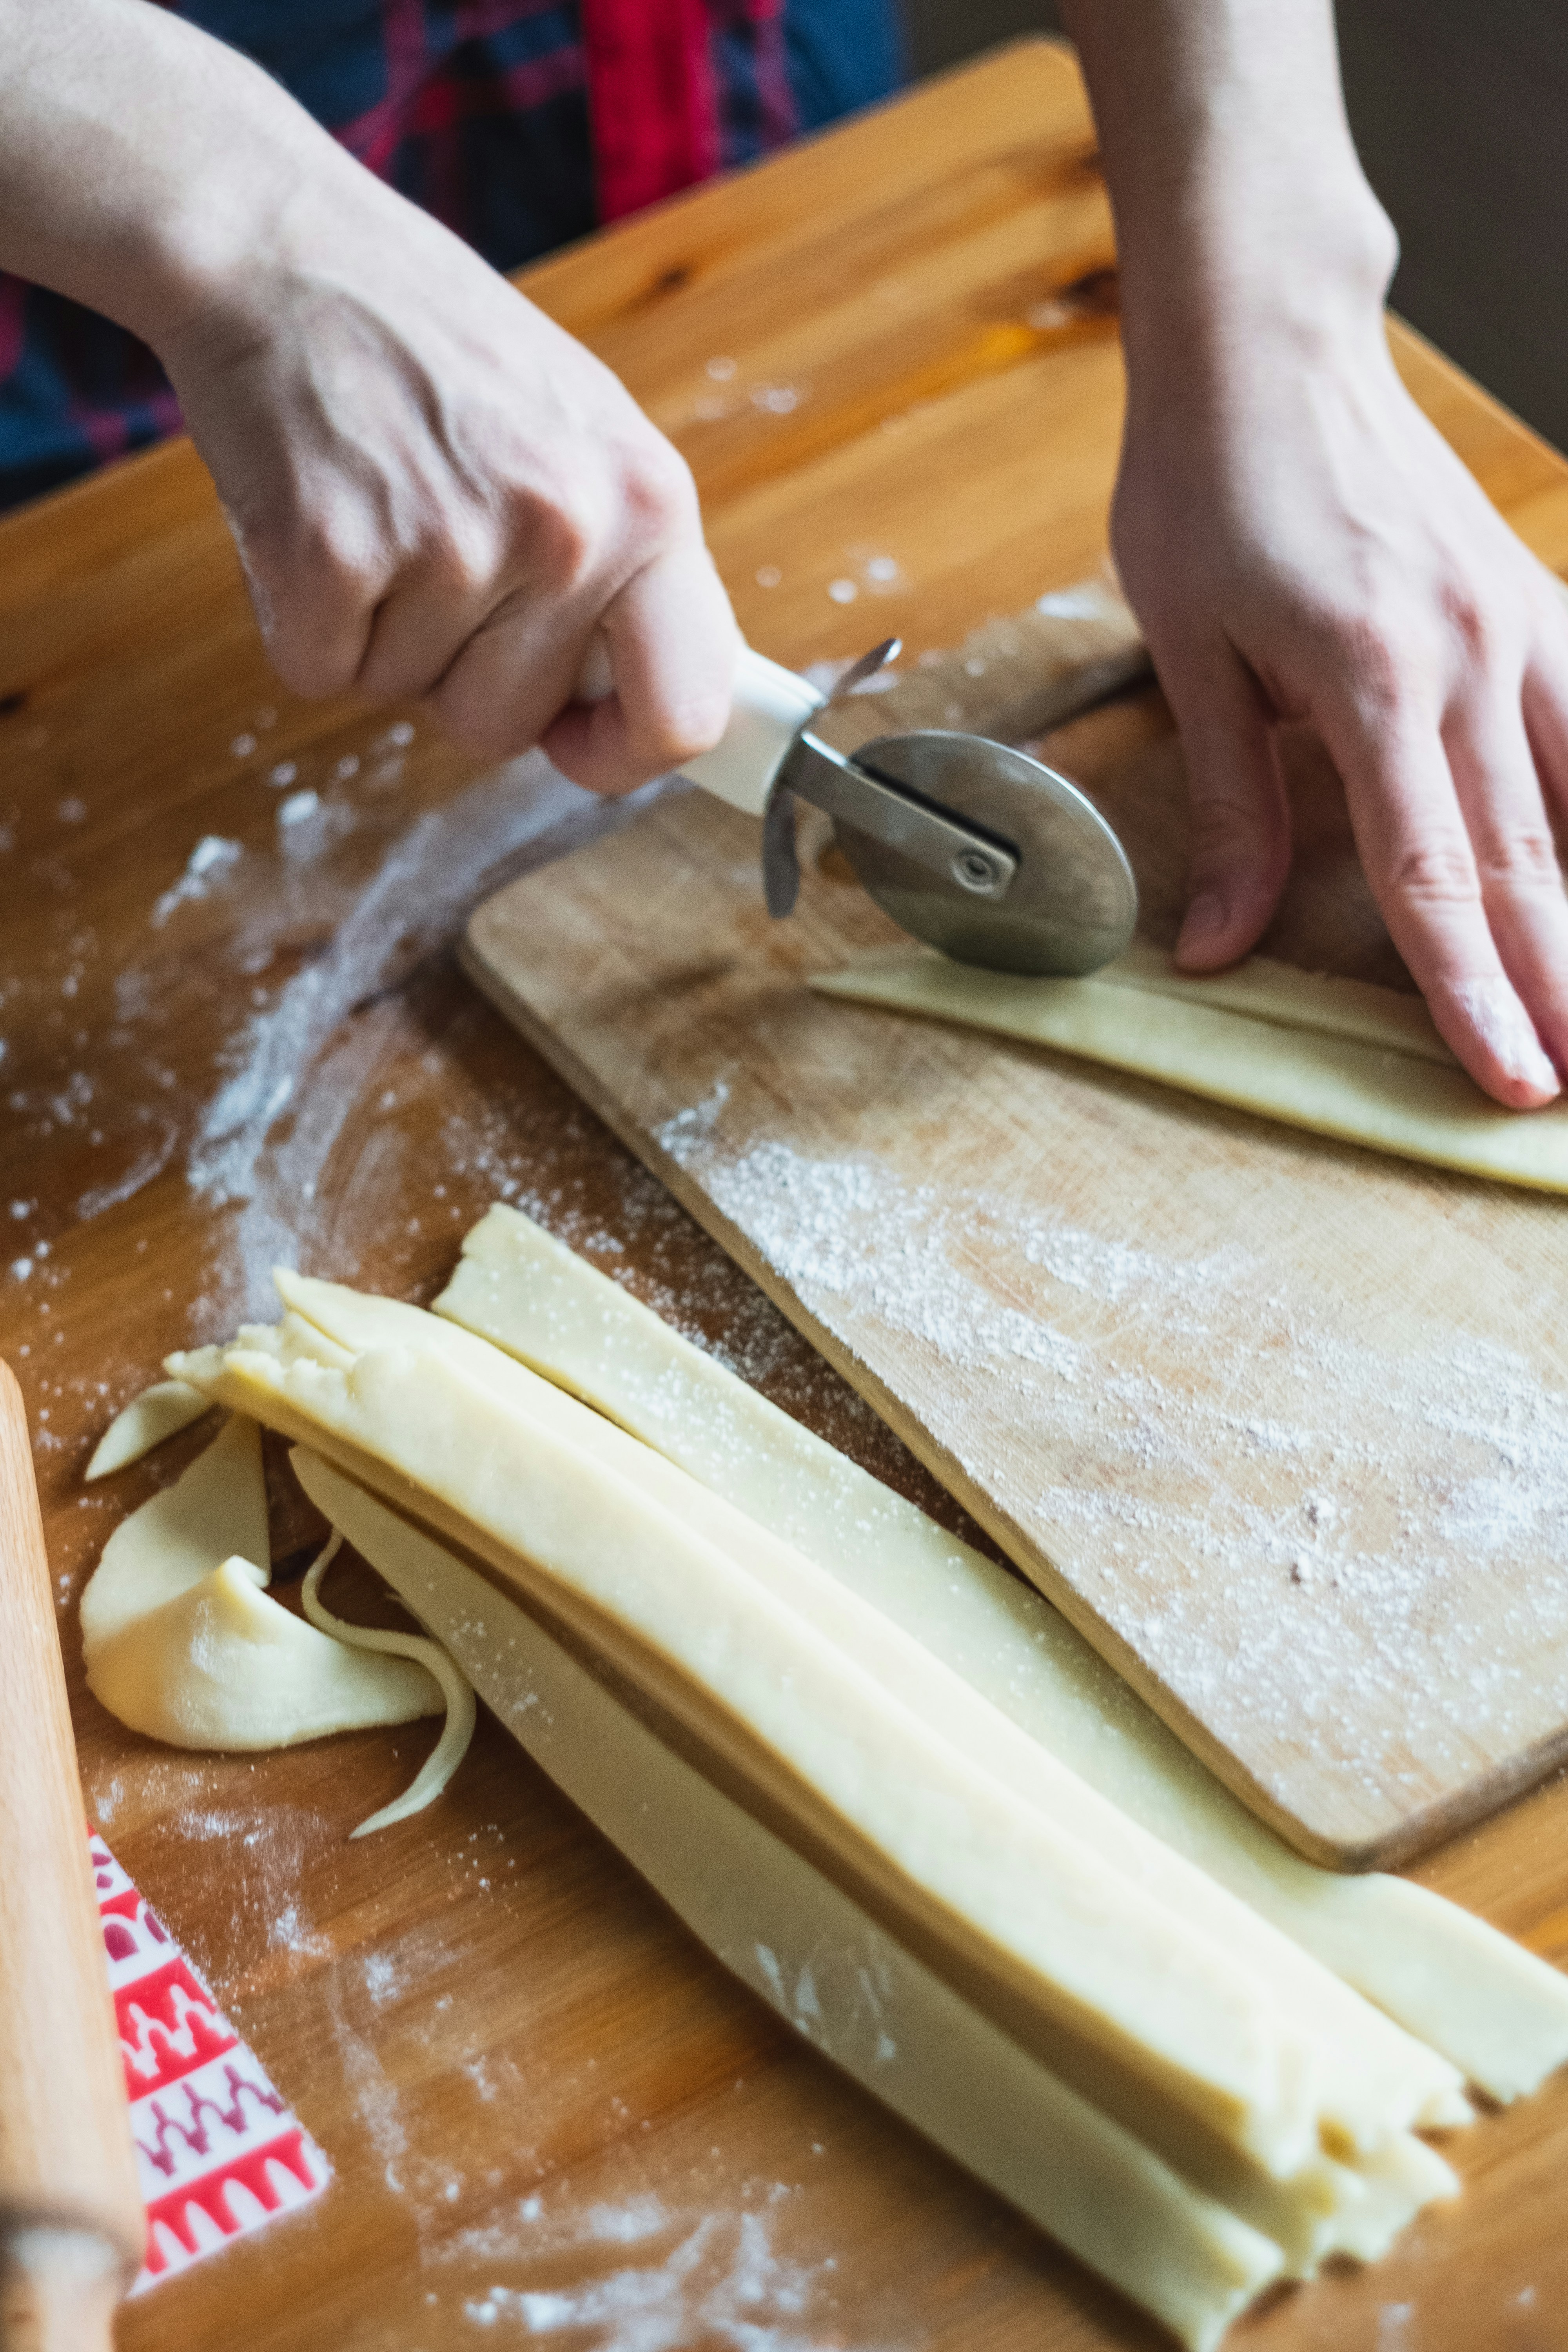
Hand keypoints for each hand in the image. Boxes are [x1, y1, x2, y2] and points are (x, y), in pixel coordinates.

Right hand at [157, 156, 735, 793]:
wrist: (282, 249)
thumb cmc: (435, 347)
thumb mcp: (583, 436)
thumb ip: (622, 568)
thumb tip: (634, 700)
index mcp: (650, 502)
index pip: (688, 707)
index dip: (625, 754)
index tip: (577, 739)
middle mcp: (566, 530)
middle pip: (509, 725)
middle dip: (458, 674)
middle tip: (431, 552)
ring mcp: (449, 544)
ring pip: (409, 697)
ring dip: (379, 632)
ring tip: (377, 510)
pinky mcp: (331, 558)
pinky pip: (321, 673)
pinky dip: (303, 619)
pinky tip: (315, 513)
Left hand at [1115, 300, 1567, 1106]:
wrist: (1266, 347)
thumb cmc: (1208, 491)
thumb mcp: (1189, 653)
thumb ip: (1230, 806)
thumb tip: (1216, 948)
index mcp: (1370, 680)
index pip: (1432, 874)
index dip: (1471, 990)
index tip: (1508, 1076)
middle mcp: (1466, 656)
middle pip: (1526, 856)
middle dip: (1557, 984)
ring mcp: (1513, 623)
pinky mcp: (1528, 599)